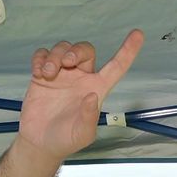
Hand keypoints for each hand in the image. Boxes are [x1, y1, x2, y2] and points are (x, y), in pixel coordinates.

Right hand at [17, 30, 144, 163]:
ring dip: (55, 55)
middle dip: (76, 50)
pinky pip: (43, 54)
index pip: (116, 66)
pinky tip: (38, 72)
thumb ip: (89, 118)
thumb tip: (92, 96)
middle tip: (66, 62)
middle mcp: (82, 77)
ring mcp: (63, 74)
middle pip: (85, 49)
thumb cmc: (66, 139)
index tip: (138, 34)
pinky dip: (40, 58)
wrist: (40, 142)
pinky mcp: (43, 74)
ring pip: (63, 48)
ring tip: (47, 73)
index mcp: (97, 88)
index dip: (128, 50)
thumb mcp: (82, 134)